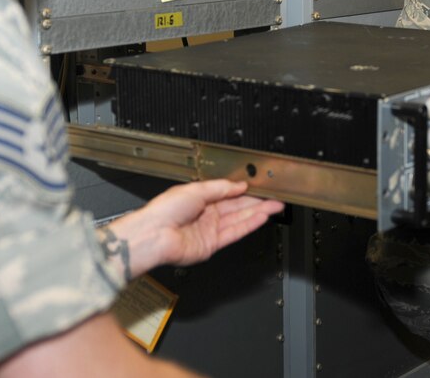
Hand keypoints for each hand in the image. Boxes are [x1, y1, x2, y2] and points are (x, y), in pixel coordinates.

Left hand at [104, 180, 283, 278]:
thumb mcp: (196, 189)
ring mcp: (209, 230)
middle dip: (257, 202)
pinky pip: (234, 233)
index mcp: (199, 198)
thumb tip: (239, 185)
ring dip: (257, 213)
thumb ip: (220, 188)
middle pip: (237, 207)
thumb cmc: (164, 211)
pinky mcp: (211, 245)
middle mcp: (206, 214)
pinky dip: (248, 225)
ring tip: (274, 207)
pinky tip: (260, 218)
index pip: (229, 193)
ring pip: (239, 220)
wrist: (154, 234)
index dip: (246, 191)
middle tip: (275, 198)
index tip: (262, 187)